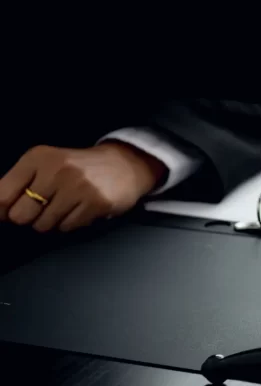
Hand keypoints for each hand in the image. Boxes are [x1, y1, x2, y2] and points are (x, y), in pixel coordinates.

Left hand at [0, 143, 166, 232]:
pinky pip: (67, 227)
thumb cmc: (78, 169)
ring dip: (52, 222)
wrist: (124, 165)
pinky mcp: (96, 202)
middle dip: (30, 217)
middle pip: (21, 216)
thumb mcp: (45, 166)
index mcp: (38, 158)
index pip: (3, 196)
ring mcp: (78, 186)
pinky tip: (81, 209)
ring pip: (43, 225)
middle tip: (45, 208)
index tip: (11, 211)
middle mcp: (56, 169)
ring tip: (66, 206)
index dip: (3, 211)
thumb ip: (18, 184)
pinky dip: (71, 223)